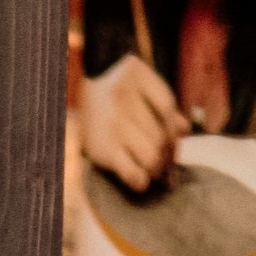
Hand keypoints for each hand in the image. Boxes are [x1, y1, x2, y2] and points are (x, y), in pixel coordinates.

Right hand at [76, 52, 185, 192]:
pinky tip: (142, 181)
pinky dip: (141, 180)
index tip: (175, 141)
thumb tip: (184, 131)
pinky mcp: (101, 149)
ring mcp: (113, 124)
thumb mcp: (138, 85)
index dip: (174, 127)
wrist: (72, 94)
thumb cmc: (113, 91)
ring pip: (151, 153)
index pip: (166, 105)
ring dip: (157, 168)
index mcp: (137, 75)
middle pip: (161, 133)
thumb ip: (161, 103)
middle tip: (165, 160)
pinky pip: (131, 170)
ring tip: (154, 170)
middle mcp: (124, 97)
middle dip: (167, 152)